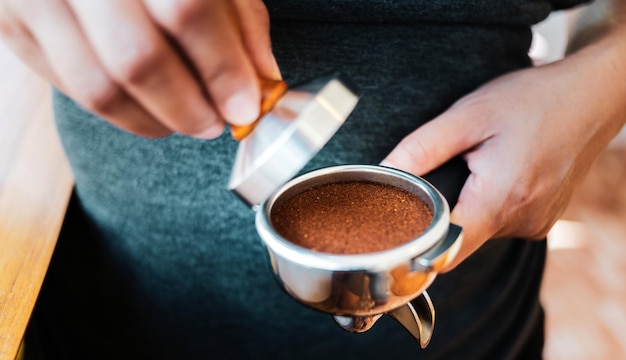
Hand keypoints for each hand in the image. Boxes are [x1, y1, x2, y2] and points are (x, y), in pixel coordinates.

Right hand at [0, 0, 279, 137]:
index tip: (245, 107)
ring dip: (155, 121)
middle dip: (188, 108)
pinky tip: (148, 106)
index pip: (187, 12)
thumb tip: (260, 83)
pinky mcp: (16, 28)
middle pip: (137, 60)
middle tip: (214, 123)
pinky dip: (121, 112)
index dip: (222, 69)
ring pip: (99, 89)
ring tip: (186, 120)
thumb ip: (239, 21)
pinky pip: (72, 92)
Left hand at [382, 54, 625, 269]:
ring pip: (480, 230)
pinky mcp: (543, 219)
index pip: (444, 251)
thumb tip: (384, 173)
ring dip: (468, 204)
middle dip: (441, 212)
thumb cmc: (534, 100)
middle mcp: (521, 222)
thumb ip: (421, 148)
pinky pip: (501, 221)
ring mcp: (536, 224)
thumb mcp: (468, 116)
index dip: (416, 244)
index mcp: (500, 201)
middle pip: (459, 239)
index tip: (398, 230)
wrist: (592, 96)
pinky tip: (496, 171)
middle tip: (442, 172)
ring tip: (478, 165)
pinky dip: (489, 202)